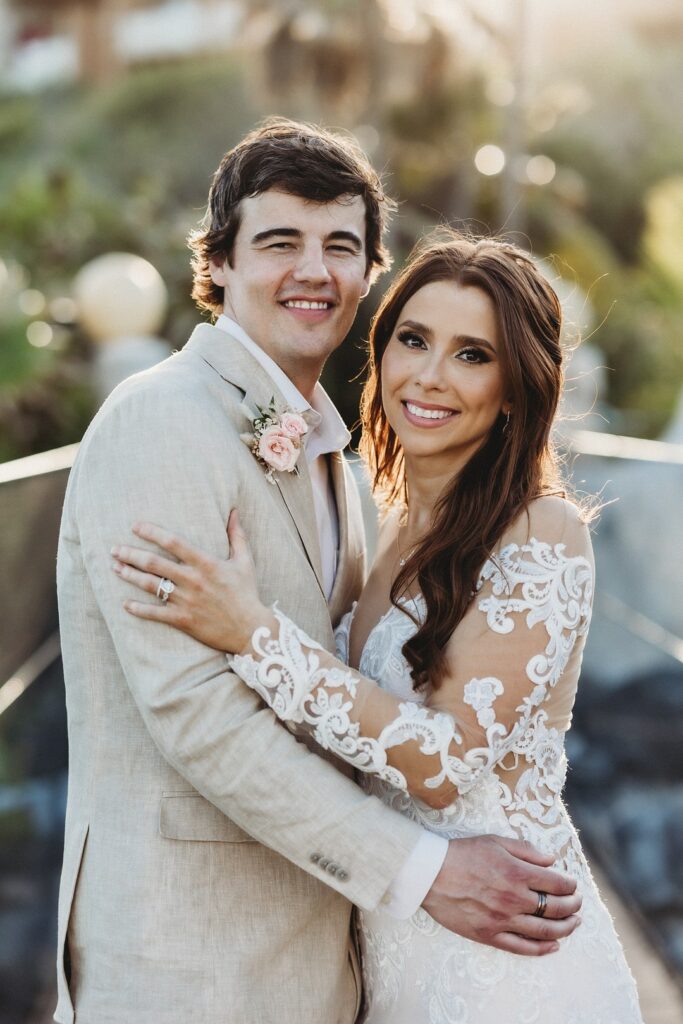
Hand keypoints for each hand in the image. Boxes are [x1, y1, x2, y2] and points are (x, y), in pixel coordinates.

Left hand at [111, 511, 268, 651]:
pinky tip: (125, 604)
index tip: (134, 526)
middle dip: (131, 554)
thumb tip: (233, 510)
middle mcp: (193, 581)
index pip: (173, 542)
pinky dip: (138, 609)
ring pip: (151, 586)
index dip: (152, 532)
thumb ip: (236, 535)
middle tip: (115, 549)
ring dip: (130, 576)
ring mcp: (186, 601)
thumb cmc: (247, 593)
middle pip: (154, 563)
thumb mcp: (244, 561)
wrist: (251, 629)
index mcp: (206, 563)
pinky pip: (156, 614)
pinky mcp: (184, 620)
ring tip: (115, 568)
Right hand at [422, 835, 581, 955]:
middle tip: (577, 903)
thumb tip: (551, 860)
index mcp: (516, 872)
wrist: (430, 874)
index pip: (556, 883)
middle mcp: (514, 899)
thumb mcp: (495, 841)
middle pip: (555, 908)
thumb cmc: (461, 854)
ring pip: (545, 931)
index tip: (572, 884)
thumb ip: (526, 850)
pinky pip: (523, 948)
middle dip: (573, 906)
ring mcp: (503, 920)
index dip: (570, 884)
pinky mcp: (490, 936)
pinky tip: (554, 945)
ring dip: (565, 928)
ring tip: (574, 923)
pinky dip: (542, 949)